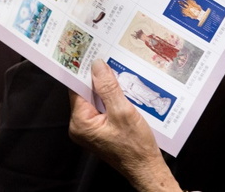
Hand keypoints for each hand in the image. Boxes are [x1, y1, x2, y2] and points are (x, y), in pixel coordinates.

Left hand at [68, 60, 180, 191]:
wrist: (146, 169)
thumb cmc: (135, 147)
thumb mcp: (123, 111)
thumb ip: (108, 87)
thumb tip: (97, 65)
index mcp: (80, 122)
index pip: (77, 88)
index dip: (86, 72)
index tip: (92, 55)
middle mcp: (80, 126)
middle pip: (86, 93)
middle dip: (99, 79)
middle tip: (109, 61)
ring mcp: (90, 129)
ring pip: (95, 100)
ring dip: (107, 89)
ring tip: (119, 75)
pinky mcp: (99, 131)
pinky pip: (102, 108)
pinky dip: (111, 99)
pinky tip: (122, 92)